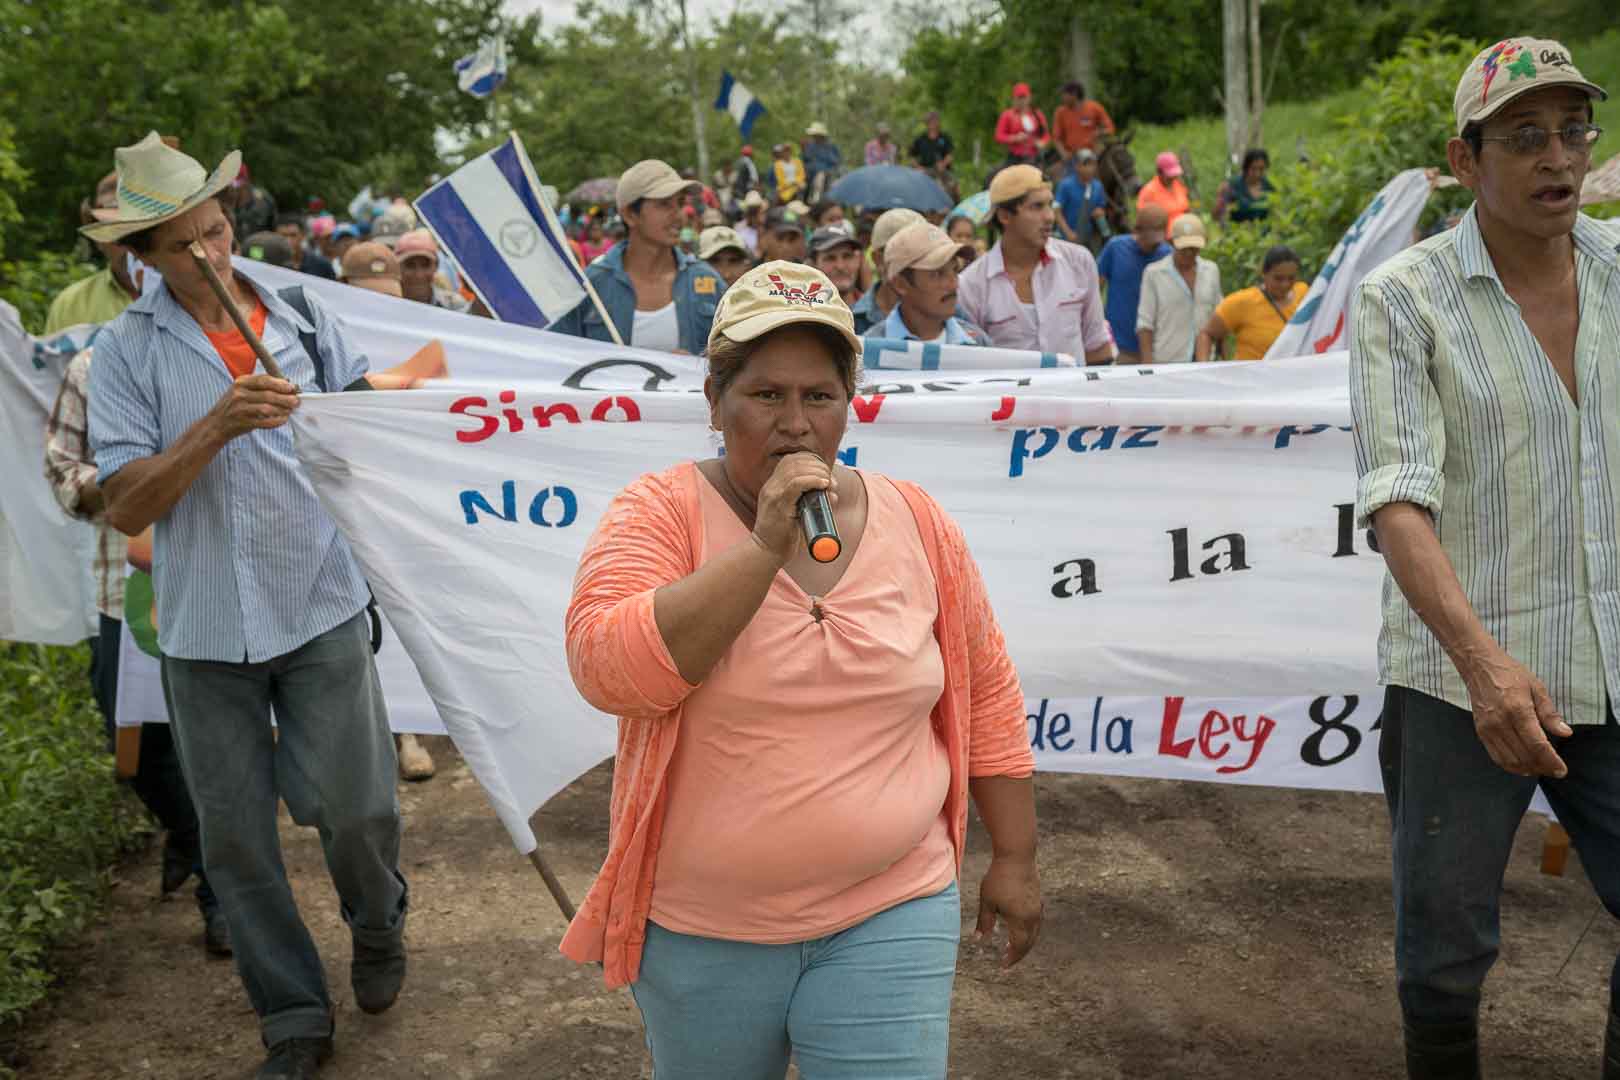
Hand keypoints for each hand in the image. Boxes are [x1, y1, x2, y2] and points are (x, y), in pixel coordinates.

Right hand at [210, 374, 299, 439]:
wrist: (216, 424)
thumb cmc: (234, 406)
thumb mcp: (242, 390)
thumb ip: (261, 386)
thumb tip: (287, 383)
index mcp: (240, 382)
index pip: (264, 380)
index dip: (280, 384)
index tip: (292, 388)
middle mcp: (239, 394)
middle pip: (268, 395)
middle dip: (285, 398)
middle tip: (296, 401)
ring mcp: (240, 408)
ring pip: (267, 408)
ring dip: (282, 410)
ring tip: (290, 410)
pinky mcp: (243, 422)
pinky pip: (264, 422)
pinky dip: (276, 421)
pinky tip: (283, 420)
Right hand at [748, 451, 834, 564]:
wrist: (765, 553)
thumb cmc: (782, 537)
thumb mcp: (795, 513)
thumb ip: (810, 501)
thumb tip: (832, 493)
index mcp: (773, 486)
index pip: (790, 460)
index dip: (810, 460)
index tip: (824, 472)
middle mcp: (771, 487)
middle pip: (795, 461)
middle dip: (817, 467)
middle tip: (831, 480)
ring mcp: (773, 495)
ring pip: (796, 470)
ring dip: (818, 473)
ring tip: (829, 483)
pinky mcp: (779, 505)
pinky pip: (796, 484)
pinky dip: (813, 481)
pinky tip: (824, 485)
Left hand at [973, 855, 1041, 967]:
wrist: (1017, 856)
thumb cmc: (999, 877)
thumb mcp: (987, 901)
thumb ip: (985, 922)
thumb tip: (979, 941)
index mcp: (1020, 920)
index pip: (1018, 946)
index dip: (1011, 958)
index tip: (1003, 966)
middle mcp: (1032, 917)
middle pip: (1029, 943)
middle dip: (1019, 954)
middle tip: (1008, 961)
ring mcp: (1037, 908)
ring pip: (1034, 933)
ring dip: (1025, 943)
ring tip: (1014, 949)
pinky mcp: (1038, 900)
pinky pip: (1036, 923)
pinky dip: (1029, 932)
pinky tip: (1021, 930)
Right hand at [1461, 647, 1570, 776]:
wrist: (1480, 667)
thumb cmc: (1510, 674)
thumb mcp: (1537, 688)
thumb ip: (1550, 713)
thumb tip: (1565, 733)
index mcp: (1518, 709)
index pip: (1537, 744)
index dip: (1551, 761)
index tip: (1562, 770)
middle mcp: (1501, 722)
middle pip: (1525, 756)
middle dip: (1542, 767)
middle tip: (1554, 769)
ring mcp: (1489, 728)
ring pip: (1510, 760)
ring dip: (1528, 769)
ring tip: (1540, 768)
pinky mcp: (1481, 732)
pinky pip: (1497, 757)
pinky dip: (1511, 766)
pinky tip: (1523, 764)